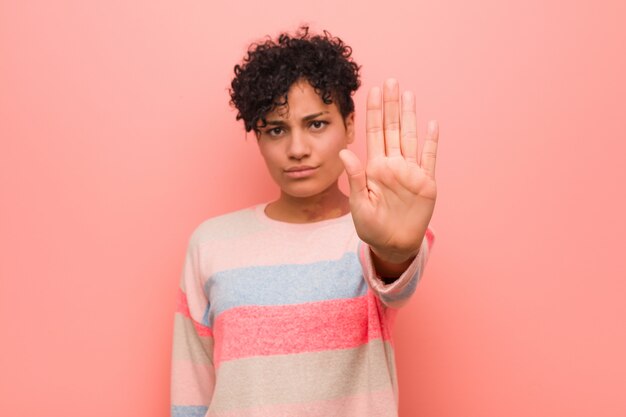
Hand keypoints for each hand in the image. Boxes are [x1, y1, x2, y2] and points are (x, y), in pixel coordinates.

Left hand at [339, 78, 438, 263]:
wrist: (392, 245)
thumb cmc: (372, 227)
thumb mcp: (358, 204)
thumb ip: (354, 177)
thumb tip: (344, 151)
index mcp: (375, 168)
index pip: (374, 133)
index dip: (374, 112)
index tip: (372, 91)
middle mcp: (393, 165)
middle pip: (393, 128)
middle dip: (392, 105)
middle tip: (391, 81)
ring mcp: (410, 172)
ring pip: (411, 137)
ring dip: (410, 116)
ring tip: (408, 94)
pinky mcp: (426, 183)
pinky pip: (429, 158)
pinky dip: (431, 142)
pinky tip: (431, 124)